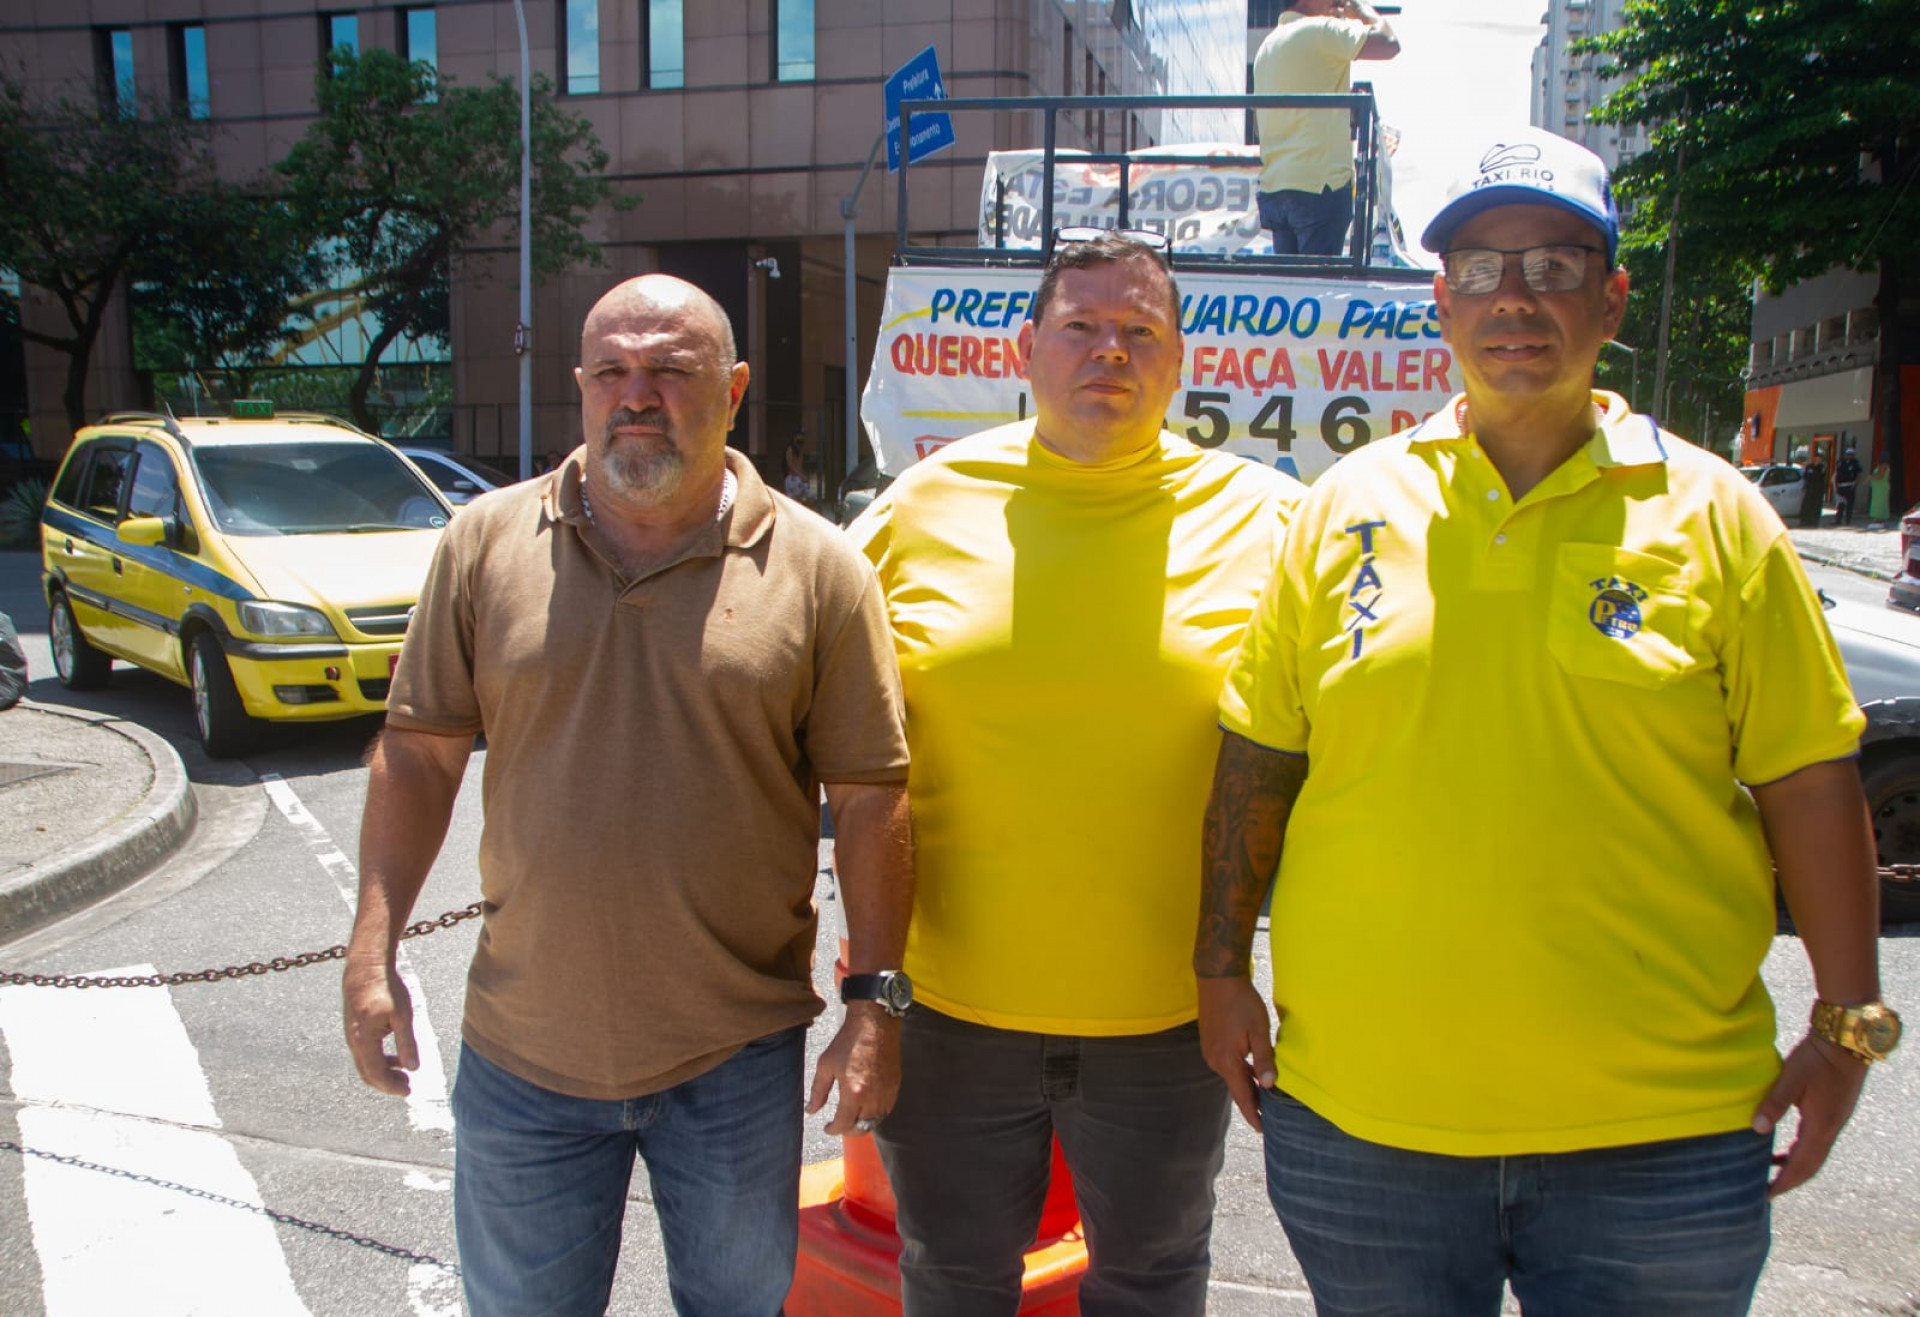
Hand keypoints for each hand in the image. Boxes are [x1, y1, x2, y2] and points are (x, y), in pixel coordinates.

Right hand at [343, 957, 418, 1095]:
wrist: (366, 966)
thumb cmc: (386, 987)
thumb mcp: (403, 1015)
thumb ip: (407, 1043)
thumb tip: (413, 1068)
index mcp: (364, 1040)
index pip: (376, 1074)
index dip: (392, 1086)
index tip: (409, 1092)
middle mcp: (353, 1041)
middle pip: (367, 1074)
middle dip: (387, 1084)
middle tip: (407, 1088)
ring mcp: (351, 1036)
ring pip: (365, 1064)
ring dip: (384, 1073)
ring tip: (404, 1074)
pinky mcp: (354, 1029)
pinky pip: (365, 1053)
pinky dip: (379, 1060)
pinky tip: (396, 1058)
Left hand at [806, 1003, 900, 1135]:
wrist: (875, 1024)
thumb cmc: (849, 1041)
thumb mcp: (826, 1065)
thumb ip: (818, 1091)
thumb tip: (811, 1110)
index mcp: (854, 1092)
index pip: (844, 1124)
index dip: (833, 1130)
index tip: (827, 1127)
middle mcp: (873, 1097)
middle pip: (861, 1128)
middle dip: (848, 1130)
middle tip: (839, 1124)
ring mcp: (886, 1092)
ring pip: (875, 1121)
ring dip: (862, 1123)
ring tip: (852, 1117)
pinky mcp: (895, 1086)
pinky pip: (886, 1110)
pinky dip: (875, 1114)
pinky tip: (866, 1107)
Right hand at [1198, 977, 1276, 1130]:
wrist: (1218, 979)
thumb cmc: (1241, 1002)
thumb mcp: (1259, 1030)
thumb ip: (1264, 1059)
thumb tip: (1269, 1086)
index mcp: (1227, 1061)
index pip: (1242, 1096)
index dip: (1254, 1114)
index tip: (1263, 1130)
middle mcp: (1215, 1060)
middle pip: (1236, 1088)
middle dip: (1252, 1102)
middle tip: (1268, 1117)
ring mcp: (1210, 1051)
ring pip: (1232, 1075)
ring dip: (1246, 1085)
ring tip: (1263, 1096)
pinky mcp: (1210, 1042)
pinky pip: (1227, 1064)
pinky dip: (1240, 1071)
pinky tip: (1251, 1070)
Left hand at [1750, 1032, 1868, 1196]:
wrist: (1844, 1041)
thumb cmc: (1816, 1058)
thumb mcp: (1790, 1079)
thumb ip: (1773, 1103)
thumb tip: (1757, 1130)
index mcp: (1820, 1126)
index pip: (1801, 1165)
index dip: (1784, 1182)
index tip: (1766, 1194)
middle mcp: (1830, 1129)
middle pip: (1810, 1166)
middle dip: (1789, 1180)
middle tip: (1768, 1190)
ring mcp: (1835, 1121)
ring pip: (1815, 1154)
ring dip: (1795, 1165)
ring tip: (1771, 1170)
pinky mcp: (1834, 1112)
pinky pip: (1817, 1141)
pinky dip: (1801, 1150)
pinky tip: (1786, 1145)